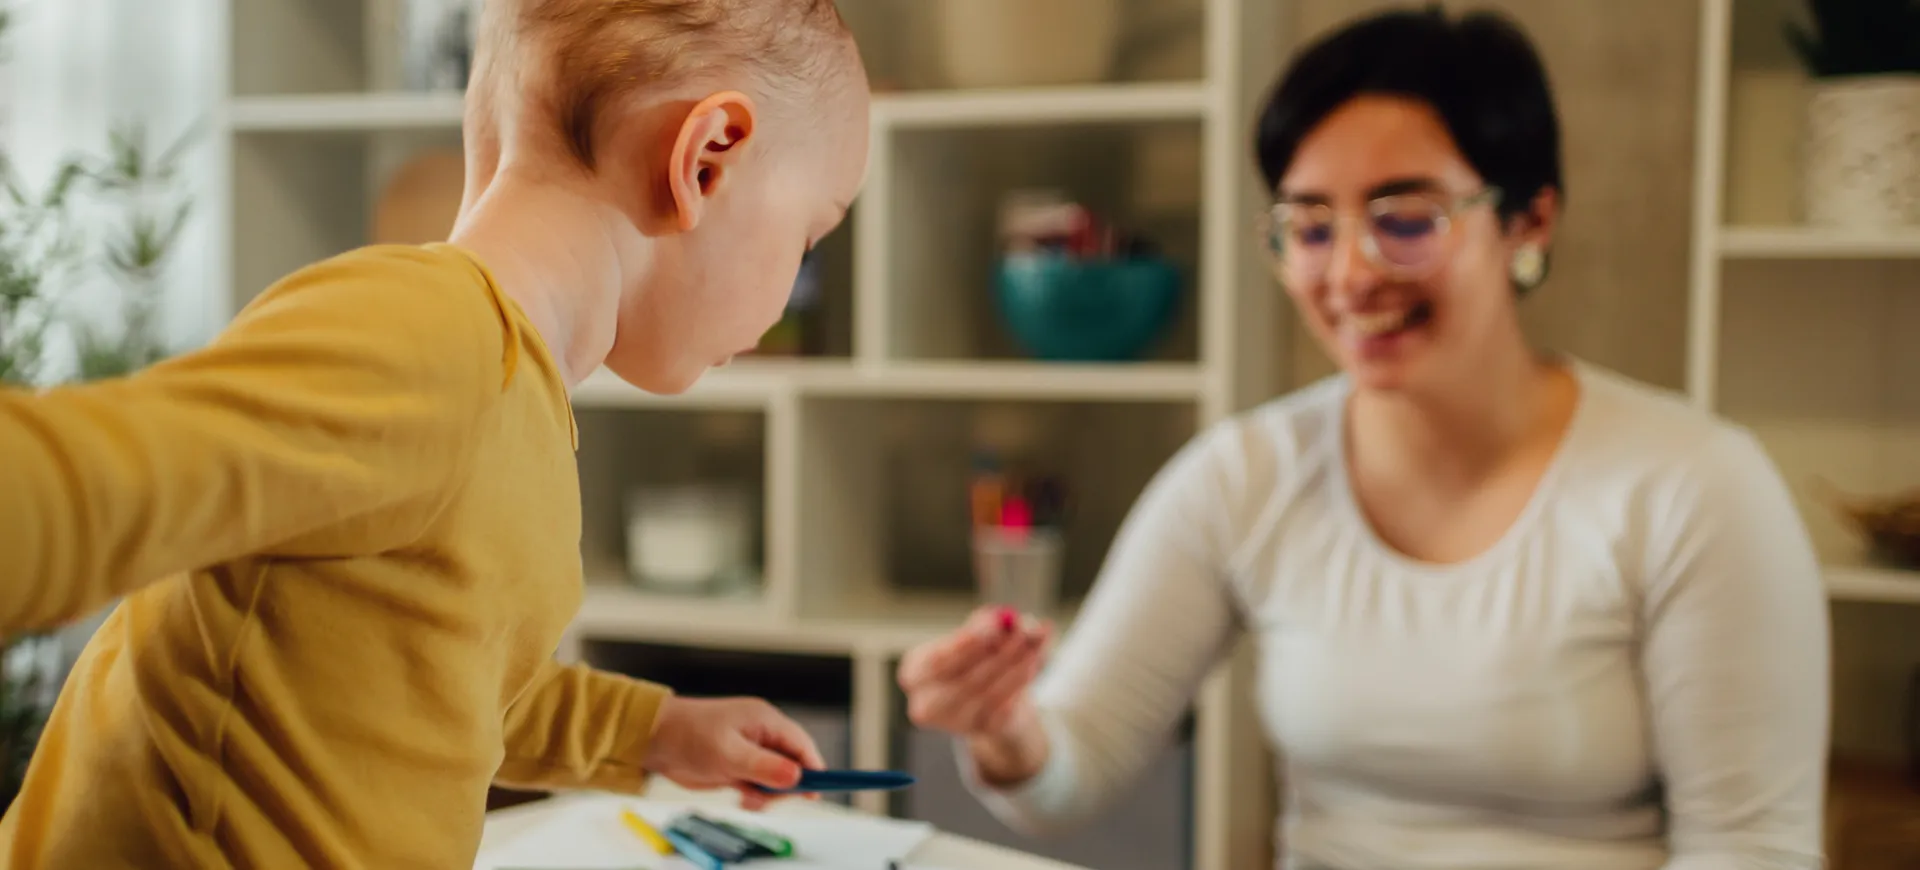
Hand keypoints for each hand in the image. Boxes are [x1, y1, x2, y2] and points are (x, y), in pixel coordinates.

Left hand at [643, 696, 824, 810]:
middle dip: (784, 784)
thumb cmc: (689, 735)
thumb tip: (797, 776)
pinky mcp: (738, 766)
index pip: (800, 744)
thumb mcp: (729, 753)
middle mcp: (761, 735)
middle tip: (767, 795)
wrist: (655, 740)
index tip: (817, 789)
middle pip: (792, 763)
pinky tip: (740, 795)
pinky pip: (759, 784)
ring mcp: (751, 751)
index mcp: (765, 721)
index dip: (812, 766)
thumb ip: (763, 766)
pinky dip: (754, 794)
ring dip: (767, 792)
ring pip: (776, 778)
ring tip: (746, 795)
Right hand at [897, 606, 1051, 739]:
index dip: (966, 642)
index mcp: (916, 670)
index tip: (994, 624)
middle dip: (996, 655)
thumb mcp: (987, 634)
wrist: (995, 697)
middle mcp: (927, 701)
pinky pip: (1003, 708)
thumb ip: (1001, 625)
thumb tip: (1018, 621)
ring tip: (1033, 647)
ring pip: (987, 695)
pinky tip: (1031, 666)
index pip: (937, 659)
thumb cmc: (981, 657)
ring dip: (1014, 668)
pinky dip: (1019, 685)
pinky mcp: (979, 731)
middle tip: (1022, 634)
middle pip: (962, 680)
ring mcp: (952, 722)